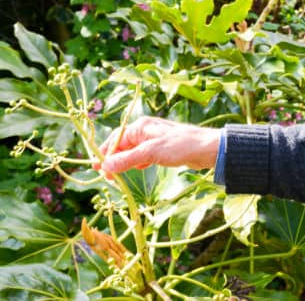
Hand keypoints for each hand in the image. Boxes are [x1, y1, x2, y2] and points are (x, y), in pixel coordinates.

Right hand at [96, 116, 220, 175]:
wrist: (207, 149)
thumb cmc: (180, 146)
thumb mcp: (151, 152)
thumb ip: (128, 159)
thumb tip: (106, 166)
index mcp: (140, 127)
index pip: (116, 140)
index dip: (106, 154)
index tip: (98, 169)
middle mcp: (145, 131)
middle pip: (122, 146)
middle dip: (113, 160)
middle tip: (106, 177)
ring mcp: (153, 140)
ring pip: (132, 152)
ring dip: (124, 163)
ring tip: (116, 177)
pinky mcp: (161, 150)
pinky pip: (143, 156)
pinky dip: (137, 163)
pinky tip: (137, 170)